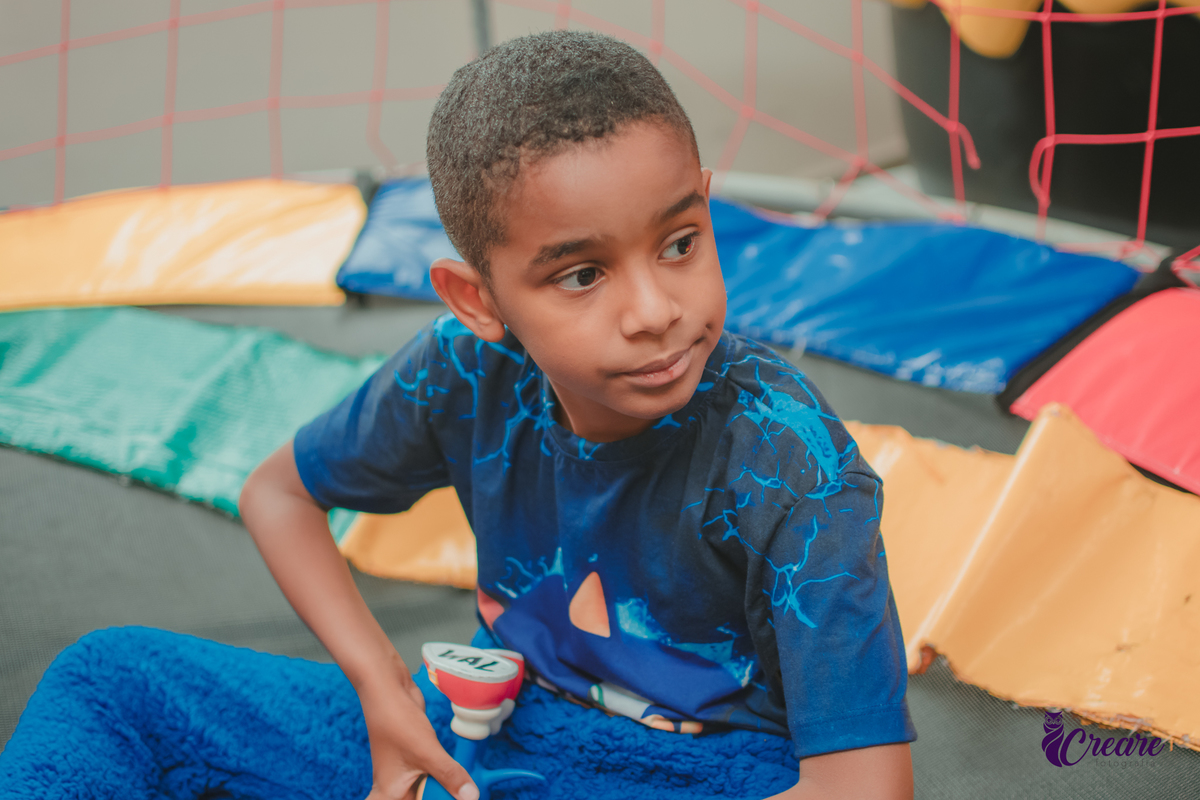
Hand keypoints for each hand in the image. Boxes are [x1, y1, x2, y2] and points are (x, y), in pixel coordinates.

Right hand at [358, 671, 478, 799]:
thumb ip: (450, 776)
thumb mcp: (428, 752)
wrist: (389, 690)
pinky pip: (433, 777)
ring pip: (429, 792)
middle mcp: (394, 789)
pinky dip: (446, 777)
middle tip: (461, 792)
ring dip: (446, 788)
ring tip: (462, 785)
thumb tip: (471, 796)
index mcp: (388, 795)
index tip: (452, 797)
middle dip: (441, 796)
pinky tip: (459, 775)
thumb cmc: (396, 721)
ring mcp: (406, 775)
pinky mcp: (417, 761)